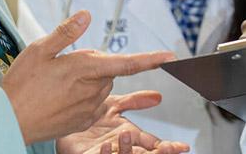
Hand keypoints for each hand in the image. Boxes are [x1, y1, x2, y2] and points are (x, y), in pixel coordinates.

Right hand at [2, 11, 175, 144]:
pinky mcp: (83, 121)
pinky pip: (92, 103)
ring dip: (89, 81)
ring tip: (58, 83)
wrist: (9, 120)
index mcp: (84, 69)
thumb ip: (67, 33)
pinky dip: (83, 96)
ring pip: (100, 87)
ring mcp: (88, 108)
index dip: (151, 59)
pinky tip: (61, 97)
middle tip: (64, 65)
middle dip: (94, 64)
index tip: (170, 57)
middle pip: (107, 71)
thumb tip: (87, 15)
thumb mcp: (39, 49)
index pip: (126, 63)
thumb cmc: (22, 84)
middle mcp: (92, 90)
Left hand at [57, 92, 190, 153]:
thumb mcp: (114, 106)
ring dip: (129, 150)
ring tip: (129, 135)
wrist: (63, 121)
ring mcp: (106, 153)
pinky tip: (108, 145)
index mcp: (130, 136)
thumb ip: (135, 101)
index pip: (153, 143)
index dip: (168, 146)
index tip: (183, 147)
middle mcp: (120, 147)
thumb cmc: (88, 118)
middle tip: (169, 149)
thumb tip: (157, 96)